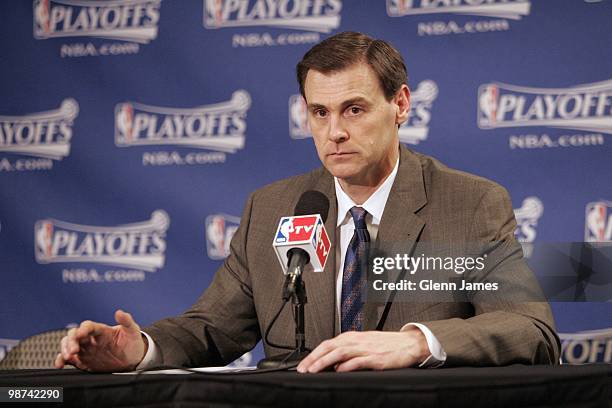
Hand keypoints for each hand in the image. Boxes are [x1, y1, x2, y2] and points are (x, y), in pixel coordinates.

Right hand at [54, 310, 146, 371]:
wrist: (133, 360)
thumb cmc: (132, 343)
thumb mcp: (133, 332)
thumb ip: (127, 322)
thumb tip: (120, 312)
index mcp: (102, 331)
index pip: (89, 326)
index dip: (83, 329)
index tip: (81, 333)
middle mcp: (92, 339)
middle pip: (75, 335)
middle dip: (71, 341)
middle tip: (73, 350)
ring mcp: (86, 350)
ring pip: (69, 345)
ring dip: (65, 349)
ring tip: (67, 356)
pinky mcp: (84, 361)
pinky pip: (69, 359)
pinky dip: (62, 360)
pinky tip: (60, 364)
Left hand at [297, 328, 429, 372]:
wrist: (409, 343)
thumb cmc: (386, 345)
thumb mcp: (363, 345)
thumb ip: (347, 352)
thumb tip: (332, 363)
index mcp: (352, 337)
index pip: (327, 344)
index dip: (313, 354)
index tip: (303, 365)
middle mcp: (357, 341)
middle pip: (330, 347)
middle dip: (314, 358)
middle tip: (303, 369)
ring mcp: (366, 349)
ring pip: (340, 352)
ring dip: (325, 361)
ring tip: (314, 370)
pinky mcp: (376, 358)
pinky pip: (359, 360)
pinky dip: (348, 365)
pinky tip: (339, 370)